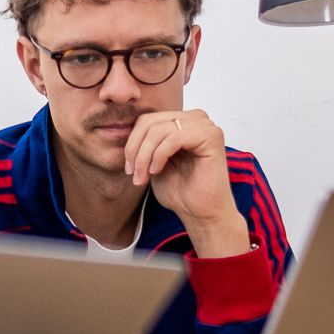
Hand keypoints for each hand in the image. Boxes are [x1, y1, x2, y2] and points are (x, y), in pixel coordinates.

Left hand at [123, 109, 250, 257]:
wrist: (200, 213)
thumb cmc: (180, 192)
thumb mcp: (152, 162)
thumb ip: (144, 143)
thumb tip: (122, 131)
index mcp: (182, 122)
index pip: (147, 120)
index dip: (132, 143)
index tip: (129, 168)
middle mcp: (195, 119)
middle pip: (150, 122)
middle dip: (136, 149)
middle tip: (134, 173)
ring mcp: (205, 126)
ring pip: (159, 130)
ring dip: (145, 156)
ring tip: (144, 176)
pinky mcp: (211, 136)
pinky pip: (174, 137)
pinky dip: (159, 155)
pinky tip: (157, 170)